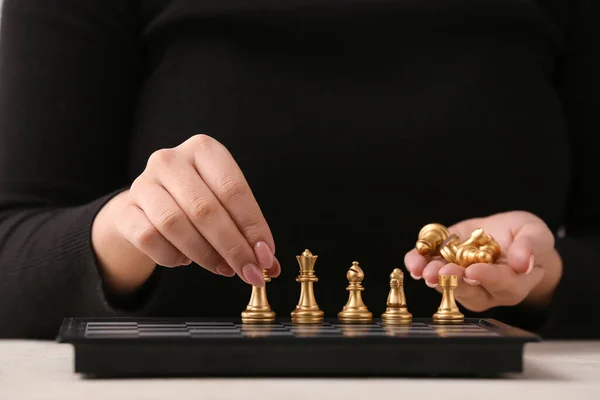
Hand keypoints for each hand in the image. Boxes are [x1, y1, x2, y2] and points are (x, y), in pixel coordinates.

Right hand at [93, 134, 278, 293]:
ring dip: (205, 255)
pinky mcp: (125, 210)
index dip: (252, 227)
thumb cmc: (197, 201)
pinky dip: (172, 257)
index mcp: (203, 149)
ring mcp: (143, 183)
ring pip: (175, 224)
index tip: (266, 256)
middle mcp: (170, 160)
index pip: (233, 189)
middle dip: (233, 247)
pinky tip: (185, 260)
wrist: (148, 205)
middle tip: (250, 272)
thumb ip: (247, 229)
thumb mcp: (225, 204)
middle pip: (205, 209)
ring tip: (223, 269)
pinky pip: (149, 239)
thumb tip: (270, 264)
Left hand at [404, 211, 562, 311]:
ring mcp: (463, 281)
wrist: (507, 235)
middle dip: (454, 280)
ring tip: (423, 269)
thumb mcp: (535, 233)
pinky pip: (430, 271)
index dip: (487, 278)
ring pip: (448, 285)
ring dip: (433, 277)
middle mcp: (486, 288)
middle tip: (443, 272)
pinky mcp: (445, 268)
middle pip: (470, 290)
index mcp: (513, 282)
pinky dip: (419, 265)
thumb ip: (531, 246)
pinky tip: (413, 262)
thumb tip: (523, 262)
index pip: (501, 284)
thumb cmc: (525, 237)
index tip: (474, 271)